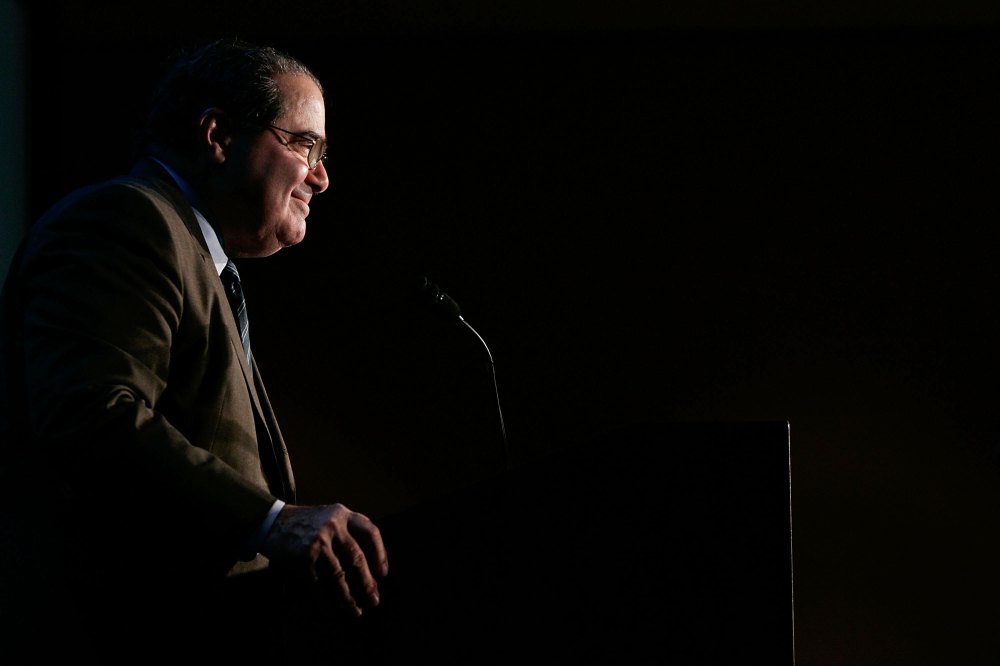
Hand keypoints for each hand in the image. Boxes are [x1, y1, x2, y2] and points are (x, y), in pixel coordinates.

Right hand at [261, 503, 388, 615]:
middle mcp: (333, 526)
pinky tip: (331, 611)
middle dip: (367, 583)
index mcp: (343, 514)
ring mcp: (317, 543)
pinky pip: (318, 586)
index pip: (370, 532)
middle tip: (374, 601)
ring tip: (356, 611)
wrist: (271, 522)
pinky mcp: (302, 559)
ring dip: (348, 598)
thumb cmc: (306, 524)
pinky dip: (325, 602)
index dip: (380, 554)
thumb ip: (348, 531)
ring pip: (339, 577)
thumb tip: (371, 567)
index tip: (382, 574)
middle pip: (357, 559)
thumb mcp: (330, 516)